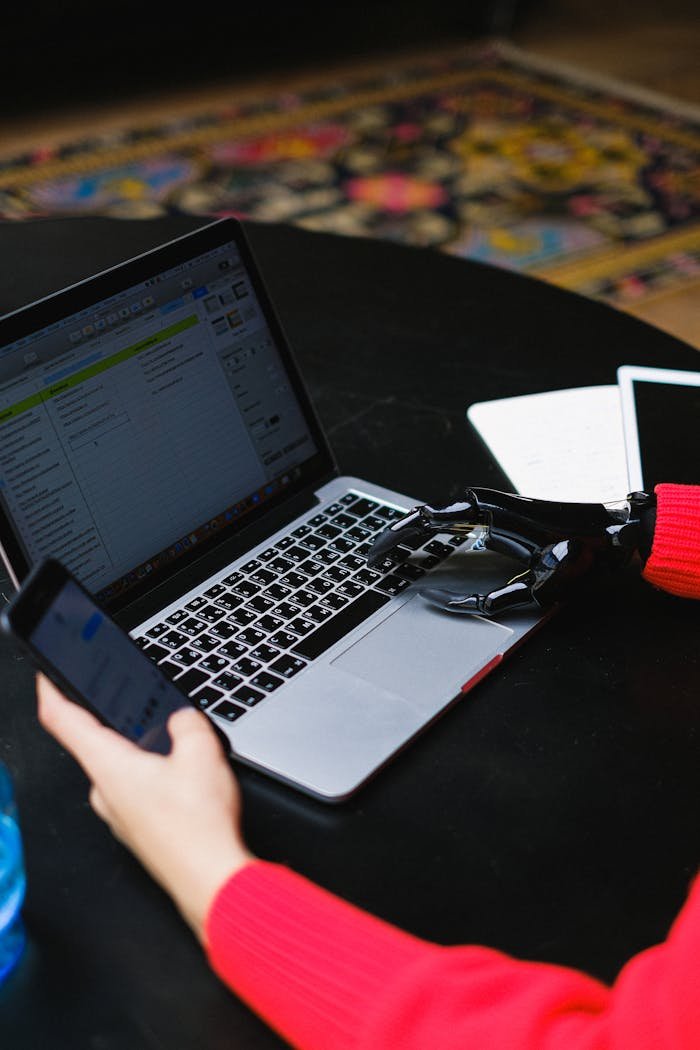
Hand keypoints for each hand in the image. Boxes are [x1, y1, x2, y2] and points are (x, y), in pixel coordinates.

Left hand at [36, 674, 254, 942]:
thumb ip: (187, 722)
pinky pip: (136, 791)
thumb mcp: (203, 752)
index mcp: (109, 766)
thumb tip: (182, 718)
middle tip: (141, 702)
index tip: (47, 673)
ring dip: (140, 751)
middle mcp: (104, 791)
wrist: (213, 880)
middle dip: (117, 720)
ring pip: (121, 768)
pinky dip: (153, 777)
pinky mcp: (136, 829)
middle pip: (95, 742)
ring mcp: (118, 814)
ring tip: (177, 744)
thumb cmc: (199, 827)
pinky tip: (184, 780)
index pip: (62, 720)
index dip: (51, 689)